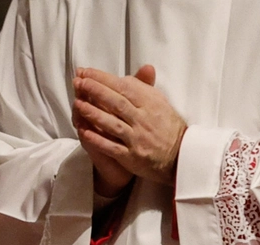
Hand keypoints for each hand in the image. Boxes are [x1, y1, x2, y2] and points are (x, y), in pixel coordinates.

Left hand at [72, 64, 186, 186]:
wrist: (181, 157)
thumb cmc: (168, 128)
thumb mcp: (161, 103)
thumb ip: (145, 87)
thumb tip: (134, 72)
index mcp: (151, 104)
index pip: (125, 87)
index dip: (103, 79)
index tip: (86, 72)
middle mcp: (144, 121)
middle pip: (116, 103)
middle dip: (95, 91)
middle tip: (78, 82)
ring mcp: (138, 140)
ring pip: (112, 124)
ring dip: (93, 113)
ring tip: (77, 103)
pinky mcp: (133, 157)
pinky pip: (112, 147)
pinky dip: (97, 139)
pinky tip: (83, 131)